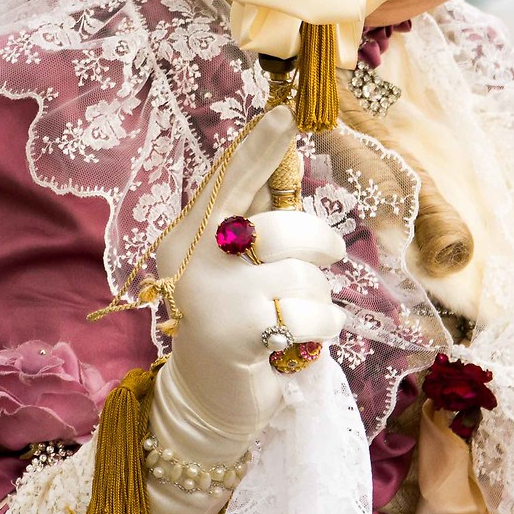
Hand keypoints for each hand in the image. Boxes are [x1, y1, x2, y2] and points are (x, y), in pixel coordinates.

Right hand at [157, 105, 345, 443]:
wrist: (209, 400)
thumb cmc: (234, 319)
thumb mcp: (235, 265)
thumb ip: (254, 218)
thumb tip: (284, 154)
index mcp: (191, 233)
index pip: (229, 178)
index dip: (261, 147)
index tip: (287, 112)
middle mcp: (193, 258)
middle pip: (285, 226)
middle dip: (318, 246)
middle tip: (318, 264)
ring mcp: (214, 295)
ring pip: (304, 275)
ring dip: (317, 300)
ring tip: (292, 319)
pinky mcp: (241, 332)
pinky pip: (310, 313)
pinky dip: (322, 329)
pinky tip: (301, 342)